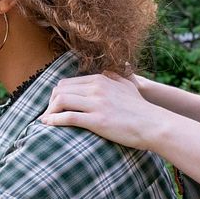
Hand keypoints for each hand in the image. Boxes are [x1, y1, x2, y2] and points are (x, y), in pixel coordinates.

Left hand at [41, 72, 163, 149]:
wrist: (153, 124)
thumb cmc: (141, 109)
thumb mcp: (127, 86)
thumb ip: (114, 77)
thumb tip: (106, 73)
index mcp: (101, 79)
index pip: (68, 82)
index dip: (57, 95)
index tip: (54, 106)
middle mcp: (97, 88)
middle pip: (60, 90)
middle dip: (50, 102)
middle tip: (48, 114)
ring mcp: (97, 103)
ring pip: (61, 101)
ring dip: (49, 111)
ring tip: (46, 121)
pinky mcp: (97, 120)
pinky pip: (68, 117)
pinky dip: (54, 120)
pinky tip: (48, 125)